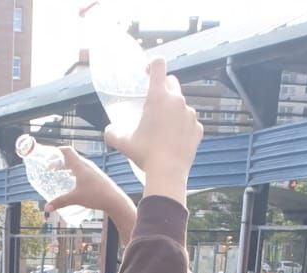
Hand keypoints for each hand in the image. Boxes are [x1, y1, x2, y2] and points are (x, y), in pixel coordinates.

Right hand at [45, 146, 132, 221]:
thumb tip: (47, 207)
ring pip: (76, 164)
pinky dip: (74, 172)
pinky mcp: (96, 176)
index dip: (57, 151)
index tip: (49, 155)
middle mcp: (86, 165)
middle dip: (59, 161)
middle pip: (70, 158)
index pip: (67, 151)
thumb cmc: (97, 195)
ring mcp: (92, 170)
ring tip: (59, 173)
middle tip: (50, 167)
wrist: (114, 200)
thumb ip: (60, 202)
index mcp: (80, 166)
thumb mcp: (75, 198)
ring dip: (67, 167)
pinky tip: (72, 181)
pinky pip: (82, 170)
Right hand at [106, 57, 201, 189]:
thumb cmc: (145, 156)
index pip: (158, 65)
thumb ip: (113, 133)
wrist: (167, 174)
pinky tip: (174, 140)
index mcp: (158, 97)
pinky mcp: (198, 128)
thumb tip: (108, 130)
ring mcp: (190, 114)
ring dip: (173, 111)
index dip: (152, 64)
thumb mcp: (123, 143)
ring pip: (181, 104)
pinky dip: (182, 127)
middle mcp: (177, 100)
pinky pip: (189, 122)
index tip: (148, 72)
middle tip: (154, 104)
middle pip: (172, 82)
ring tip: (163, 129)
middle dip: (163, 88)